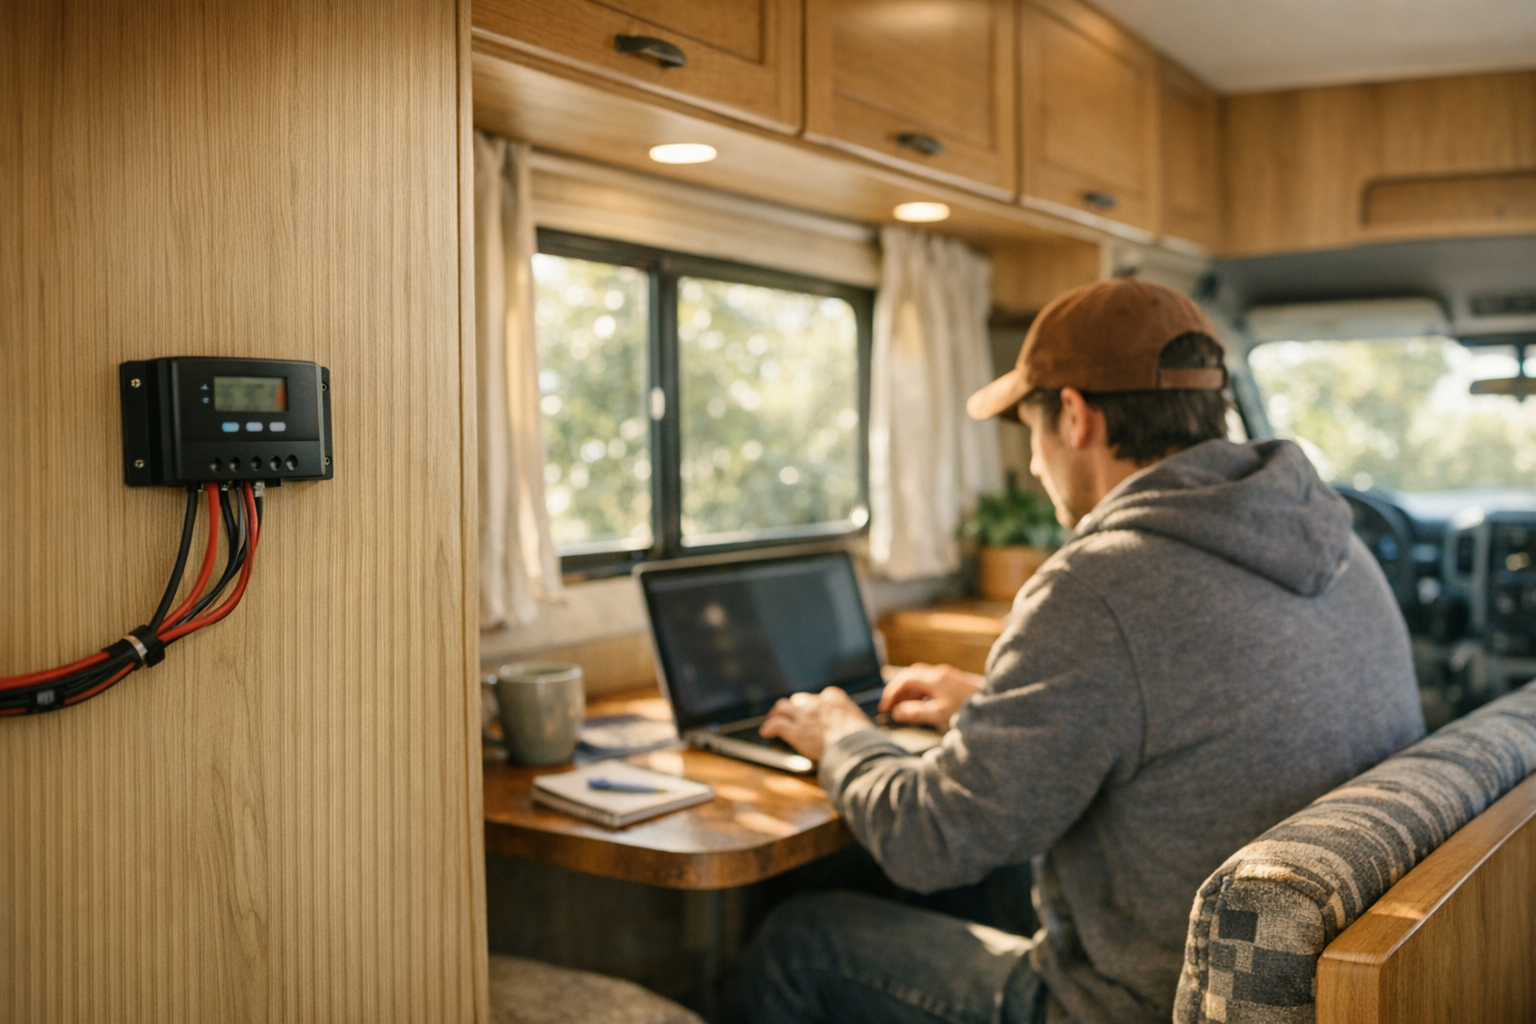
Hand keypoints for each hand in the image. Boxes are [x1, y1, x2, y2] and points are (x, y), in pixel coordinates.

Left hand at [759, 687, 874, 761]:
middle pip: (799, 700)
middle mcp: (817, 702)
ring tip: (773, 718)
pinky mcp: (796, 731)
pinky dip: (769, 728)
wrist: (856, 749)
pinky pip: (776, 725)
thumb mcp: (862, 722)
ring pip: (783, 708)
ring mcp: (804, 716)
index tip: (814, 713)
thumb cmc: (864, 740)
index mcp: (835, 696)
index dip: (815, 706)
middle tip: (792, 716)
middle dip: (795, 708)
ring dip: (777, 713)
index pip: (820, 696)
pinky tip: (766, 733)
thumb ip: (851, 721)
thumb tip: (856, 730)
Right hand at [878, 663, 983, 727]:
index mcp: (935, 679)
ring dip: (910, 692)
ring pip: (921, 679)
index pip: (905, 680)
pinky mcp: (955, 682)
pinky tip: (922, 705)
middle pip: (912, 676)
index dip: (891, 692)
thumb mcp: (939, 715)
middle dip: (899, 690)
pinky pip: (932, 683)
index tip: (885, 707)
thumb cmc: (969, 710)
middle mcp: (941, 673)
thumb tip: (897, 713)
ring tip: (904, 708)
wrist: (995, 707)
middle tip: (891, 707)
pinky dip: (921, 692)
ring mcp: (949, 676)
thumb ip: (916, 713)